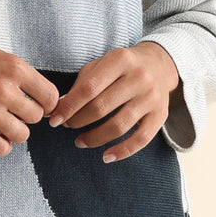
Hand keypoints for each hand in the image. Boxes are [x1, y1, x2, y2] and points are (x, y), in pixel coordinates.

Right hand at [0, 31, 58, 157]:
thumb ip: (16, 73)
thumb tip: (38, 94)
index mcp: (13, 67)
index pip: (50, 95)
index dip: (47, 101)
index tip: (39, 103)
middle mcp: (3, 89)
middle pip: (36, 116)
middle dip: (28, 114)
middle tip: (15, 109)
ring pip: (22, 134)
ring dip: (16, 129)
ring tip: (4, 121)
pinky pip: (0, 148)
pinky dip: (2, 144)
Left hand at [47, 42, 182, 162]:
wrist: (158, 65)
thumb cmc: (121, 67)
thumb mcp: (101, 64)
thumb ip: (82, 83)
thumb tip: (60, 108)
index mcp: (120, 60)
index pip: (89, 88)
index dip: (69, 106)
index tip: (54, 119)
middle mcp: (139, 77)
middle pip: (102, 107)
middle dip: (79, 121)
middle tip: (67, 126)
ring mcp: (151, 97)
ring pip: (119, 125)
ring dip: (95, 138)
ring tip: (80, 141)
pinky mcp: (161, 114)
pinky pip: (141, 139)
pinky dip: (122, 151)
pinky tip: (106, 156)